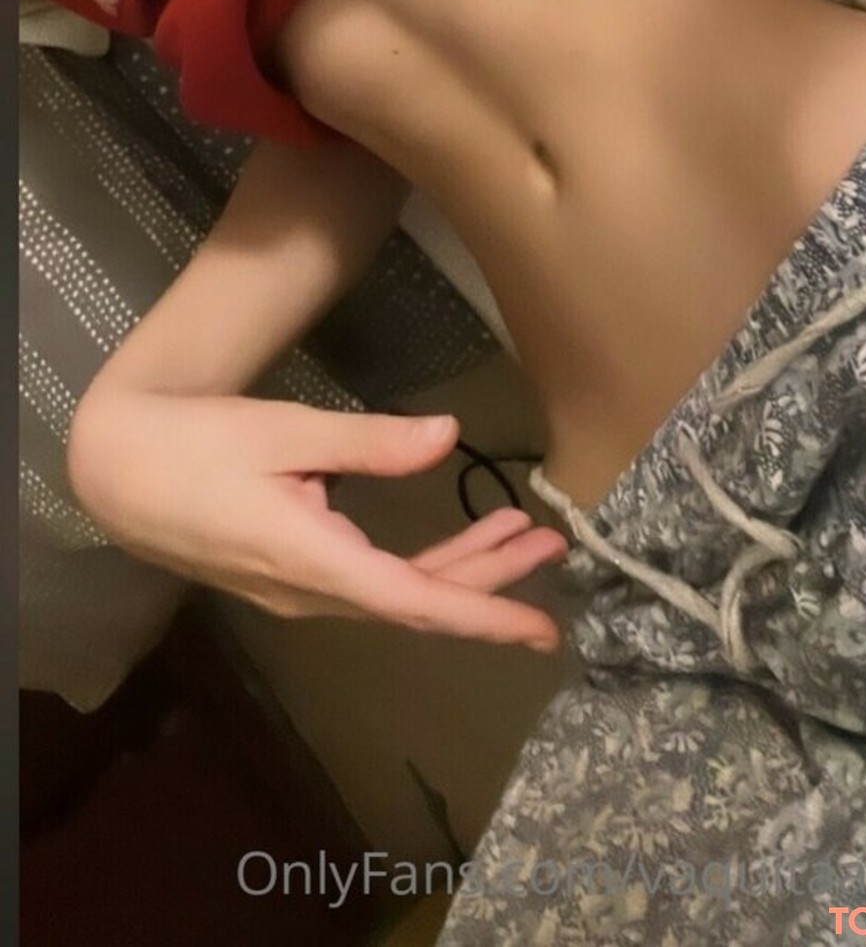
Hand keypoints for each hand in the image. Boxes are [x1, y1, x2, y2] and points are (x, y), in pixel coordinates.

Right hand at [67, 388, 566, 649]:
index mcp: (314, 561)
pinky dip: (423, 563)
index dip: (485, 614)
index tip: (542, 630)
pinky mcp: (293, 574)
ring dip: (462, 565)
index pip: (416, 603)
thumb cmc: (196, 443)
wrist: (117, 469)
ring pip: (399, 591)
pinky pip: (373, 582)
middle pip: (419, 600)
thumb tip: (449, 437)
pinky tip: (452, 535)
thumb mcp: (285, 431)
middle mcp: (313, 592)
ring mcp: (301, 590)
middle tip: (551, 545)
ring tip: (521, 533)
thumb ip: (370, 443)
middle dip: (491, 578)